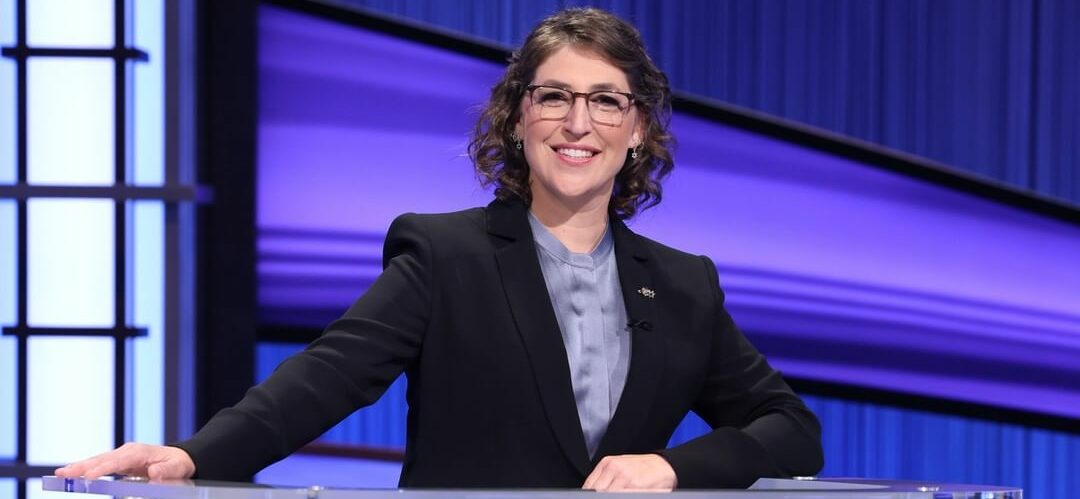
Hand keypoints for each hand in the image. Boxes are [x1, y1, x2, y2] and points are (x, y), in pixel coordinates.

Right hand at [55, 442, 195, 480]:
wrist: (179, 458)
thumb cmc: (178, 463)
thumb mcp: (178, 467)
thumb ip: (167, 471)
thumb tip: (154, 473)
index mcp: (140, 452)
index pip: (119, 461)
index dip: (104, 468)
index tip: (90, 476)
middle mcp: (128, 451)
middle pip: (102, 459)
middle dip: (82, 466)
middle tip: (63, 473)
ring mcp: (121, 455)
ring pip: (97, 460)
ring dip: (79, 467)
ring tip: (60, 474)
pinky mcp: (118, 462)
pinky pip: (99, 465)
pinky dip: (85, 468)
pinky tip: (71, 473)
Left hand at [582, 453, 676, 491]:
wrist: (664, 465)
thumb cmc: (641, 468)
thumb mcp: (620, 467)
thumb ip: (605, 479)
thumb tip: (592, 492)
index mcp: (607, 463)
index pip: (589, 486)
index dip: (590, 495)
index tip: (591, 498)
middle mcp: (613, 468)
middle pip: (596, 491)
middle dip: (599, 496)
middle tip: (602, 498)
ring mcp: (624, 476)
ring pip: (606, 494)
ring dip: (610, 496)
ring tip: (619, 494)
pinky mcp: (634, 485)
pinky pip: (619, 495)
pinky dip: (619, 496)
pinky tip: (624, 494)